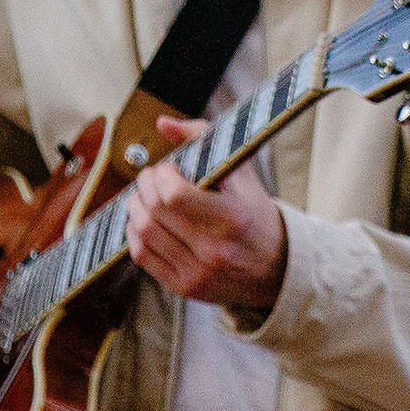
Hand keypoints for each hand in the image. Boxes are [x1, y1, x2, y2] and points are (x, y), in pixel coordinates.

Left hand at [125, 116, 285, 309]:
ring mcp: (195, 272)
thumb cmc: (256, 215)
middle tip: (152, 177)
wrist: (274, 268)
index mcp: (232, 218)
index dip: (163, 175)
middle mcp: (213, 249)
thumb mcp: (242, 175)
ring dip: (135, 208)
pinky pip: (142, 256)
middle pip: (154, 212)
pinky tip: (145, 220)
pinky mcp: (182, 287)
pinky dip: (134, 233)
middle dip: (144, 186)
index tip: (170, 168)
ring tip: (147, 197)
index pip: (175, 195)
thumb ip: (204, 140)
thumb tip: (162, 123)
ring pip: (142, 233)